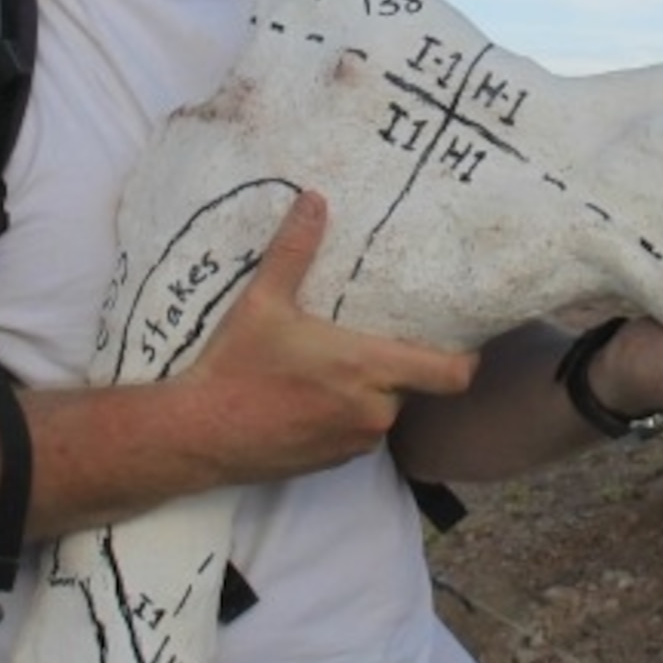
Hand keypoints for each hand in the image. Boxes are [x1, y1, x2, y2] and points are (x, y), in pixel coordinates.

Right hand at [180, 189, 478, 481]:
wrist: (197, 435)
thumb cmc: (235, 367)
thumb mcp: (262, 302)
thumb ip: (295, 250)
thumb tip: (313, 198)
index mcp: (368, 369)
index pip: (450, 374)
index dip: (465, 359)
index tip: (462, 340)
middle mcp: (372, 411)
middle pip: (414, 387)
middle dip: (400, 367)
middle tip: (379, 337)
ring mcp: (354, 443)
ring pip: (384, 411)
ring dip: (371, 392)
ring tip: (341, 366)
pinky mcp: (333, 463)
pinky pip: (358, 434)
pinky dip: (347, 415)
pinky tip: (314, 396)